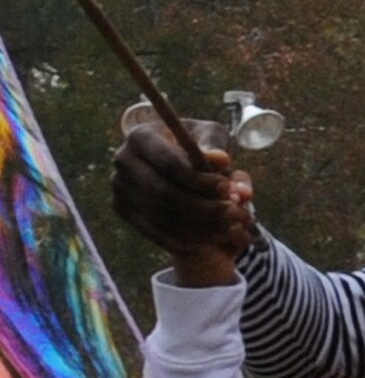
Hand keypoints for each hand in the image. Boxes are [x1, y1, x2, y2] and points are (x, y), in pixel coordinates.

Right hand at [112, 127, 255, 264]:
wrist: (169, 158)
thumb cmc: (195, 142)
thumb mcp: (208, 135)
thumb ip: (216, 146)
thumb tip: (222, 160)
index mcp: (140, 136)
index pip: (170, 164)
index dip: (199, 179)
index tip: (226, 187)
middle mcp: (123, 162)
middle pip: (163, 194)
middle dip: (201, 208)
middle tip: (232, 213)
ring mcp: (119, 188)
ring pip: (160, 217)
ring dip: (197, 228)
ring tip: (228, 228)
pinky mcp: (122, 210)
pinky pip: (154, 233)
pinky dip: (183, 241)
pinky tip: (210, 241)